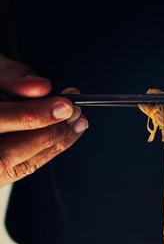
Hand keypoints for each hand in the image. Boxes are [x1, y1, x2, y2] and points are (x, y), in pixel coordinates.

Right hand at [0, 53, 87, 186]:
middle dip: (48, 134)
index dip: (32, 115)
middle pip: (6, 155)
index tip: (64, 104)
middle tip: (76, 115)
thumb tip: (41, 88)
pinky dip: (39, 153)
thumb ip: (4, 74)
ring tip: (76, 125)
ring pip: (12, 167)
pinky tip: (59, 137)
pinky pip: (13, 169)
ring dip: (50, 146)